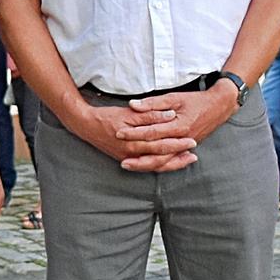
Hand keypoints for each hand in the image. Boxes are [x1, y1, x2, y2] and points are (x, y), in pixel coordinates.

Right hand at [66, 101, 198, 172]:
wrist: (85, 125)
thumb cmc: (106, 117)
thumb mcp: (128, 113)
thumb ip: (150, 115)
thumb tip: (169, 115)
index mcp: (135, 142)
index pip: (162, 145)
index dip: (178, 143)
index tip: (192, 140)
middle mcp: (133, 154)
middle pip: (161, 159)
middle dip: (179, 156)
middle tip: (194, 153)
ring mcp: (128, 158)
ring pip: (155, 165)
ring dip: (172, 163)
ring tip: (186, 160)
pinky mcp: (125, 159)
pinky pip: (146, 166)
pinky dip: (159, 164)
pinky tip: (167, 161)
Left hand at [114, 83, 239, 169]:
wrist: (219, 107)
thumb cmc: (196, 100)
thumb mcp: (174, 97)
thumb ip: (153, 103)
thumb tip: (133, 105)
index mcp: (178, 126)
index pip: (152, 132)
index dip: (134, 133)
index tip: (119, 133)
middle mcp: (182, 139)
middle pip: (157, 152)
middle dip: (138, 156)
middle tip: (121, 159)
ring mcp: (185, 146)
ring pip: (163, 160)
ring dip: (146, 164)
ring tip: (129, 165)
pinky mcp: (186, 148)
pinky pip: (170, 160)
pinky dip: (158, 164)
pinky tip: (145, 166)